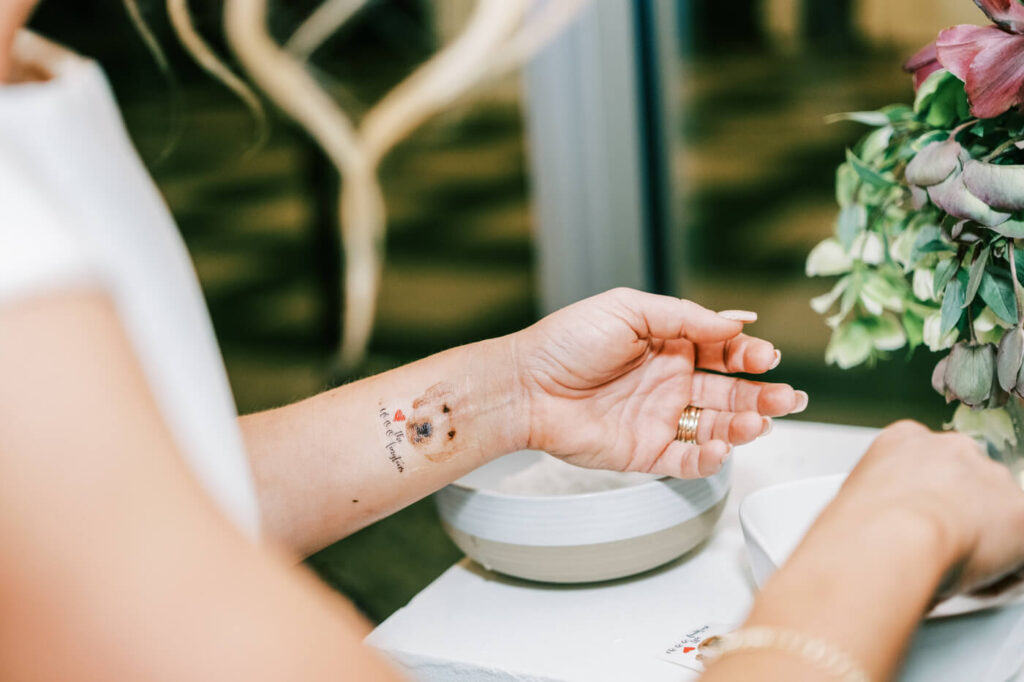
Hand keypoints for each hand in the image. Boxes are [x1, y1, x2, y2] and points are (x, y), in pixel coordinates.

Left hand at [510, 288, 806, 476]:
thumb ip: (683, 316)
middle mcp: (670, 382)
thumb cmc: (567, 341)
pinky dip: (708, 458)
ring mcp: (660, 418)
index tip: (766, 356)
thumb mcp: (628, 310)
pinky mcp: (646, 452)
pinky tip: (719, 447)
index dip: (748, 354)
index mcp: (669, 345)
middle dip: (762, 395)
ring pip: (716, 427)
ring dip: (744, 425)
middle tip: (785, 398)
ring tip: (758, 422)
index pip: (724, 350)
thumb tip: (736, 321)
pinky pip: (686, 460)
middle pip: (731, 392)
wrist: (526, 385)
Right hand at [823, 420, 1023, 594]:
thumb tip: (879, 524)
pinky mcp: (1020, 511)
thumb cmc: (861, 529)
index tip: (915, 519)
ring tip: (951, 567)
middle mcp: (951, 448)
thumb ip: (881, 499)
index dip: (922, 495)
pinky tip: (971, 582)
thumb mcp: (854, 498)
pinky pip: (1019, 546)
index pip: (924, 461)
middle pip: (965, 479)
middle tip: (935, 546)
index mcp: (903, 439)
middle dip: (957, 511)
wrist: (890, 540)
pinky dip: (1002, 568)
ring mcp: (989, 476)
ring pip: (996, 509)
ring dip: (982, 537)